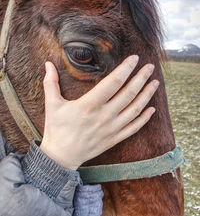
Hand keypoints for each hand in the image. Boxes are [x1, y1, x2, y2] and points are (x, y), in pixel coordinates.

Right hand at [40, 55, 158, 169]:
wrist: (61, 157)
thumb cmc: (56, 129)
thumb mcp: (52, 104)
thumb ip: (50, 83)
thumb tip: (47, 64)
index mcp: (89, 104)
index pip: (113, 82)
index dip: (125, 68)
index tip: (134, 58)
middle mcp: (104, 116)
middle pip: (128, 93)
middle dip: (141, 78)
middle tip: (150, 66)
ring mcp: (111, 129)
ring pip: (135, 109)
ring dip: (146, 95)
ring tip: (155, 83)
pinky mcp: (114, 139)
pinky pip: (133, 128)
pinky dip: (144, 118)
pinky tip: (152, 109)